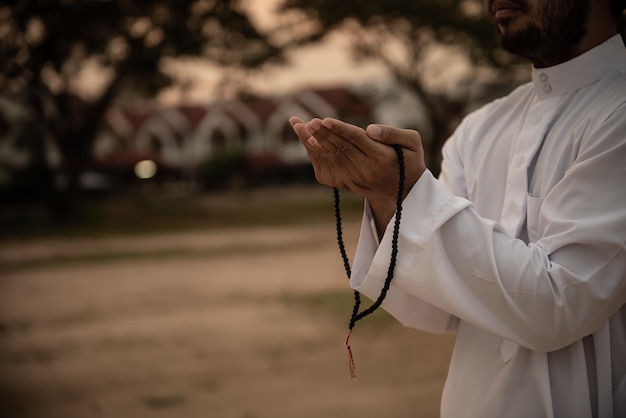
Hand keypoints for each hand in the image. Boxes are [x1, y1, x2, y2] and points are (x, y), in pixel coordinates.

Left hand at [289, 116, 425, 231]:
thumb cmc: (409, 160)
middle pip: (340, 148)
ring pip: (331, 156)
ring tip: (300, 126)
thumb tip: (370, 129)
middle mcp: (366, 170)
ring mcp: (354, 179)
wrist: (403, 191)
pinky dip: (317, 154)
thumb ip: (393, 134)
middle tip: (309, 121)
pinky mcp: (346, 183)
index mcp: (382, 158)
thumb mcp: (413, 143)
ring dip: (314, 141)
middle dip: (323, 134)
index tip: (325, 120)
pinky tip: (307, 140)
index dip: (340, 130)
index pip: (357, 140)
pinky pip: (328, 167)